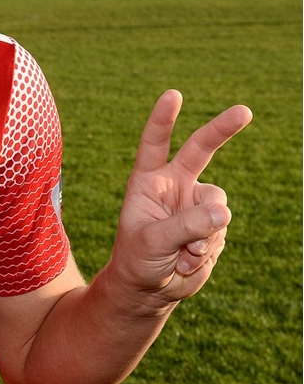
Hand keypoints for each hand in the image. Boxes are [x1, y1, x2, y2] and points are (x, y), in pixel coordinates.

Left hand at [109, 90, 251, 309]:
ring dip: (204, 234)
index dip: (163, 119)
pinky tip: (188, 262)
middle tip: (245, 111)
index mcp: (148, 180)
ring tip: (180, 255)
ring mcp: (195, 204)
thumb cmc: (137, 260)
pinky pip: (222, 230)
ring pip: (218, 205)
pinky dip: (208, 250)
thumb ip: (186, 226)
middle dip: (223, 129)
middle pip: (201, 149)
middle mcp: (174, 185)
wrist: (150, 289)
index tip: (173, 95)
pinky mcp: (212, 225)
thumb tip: (224, 212)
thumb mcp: (153, 242)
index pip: (155, 143)